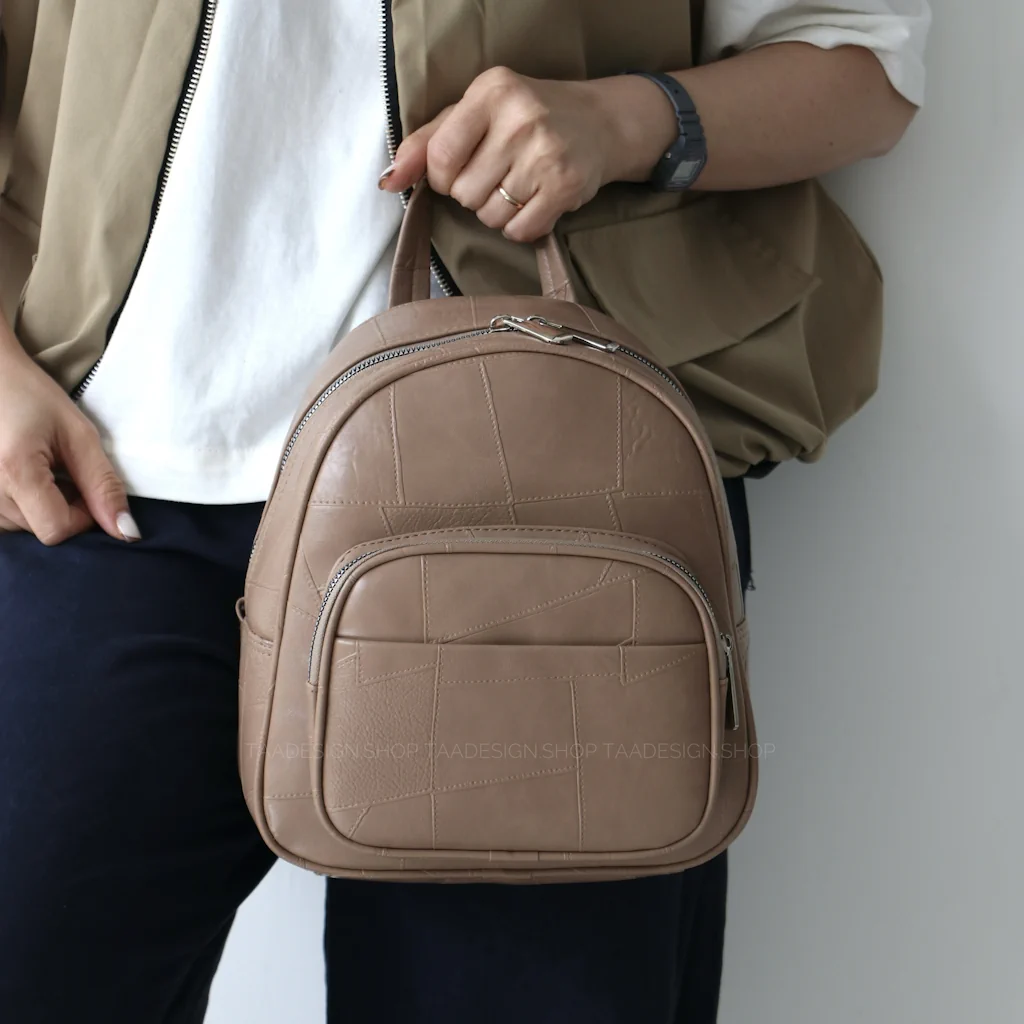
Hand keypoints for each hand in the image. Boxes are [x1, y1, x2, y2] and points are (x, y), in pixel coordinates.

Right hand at [0, 342, 137, 544]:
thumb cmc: (31, 396)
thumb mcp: (78, 434)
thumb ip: (103, 485)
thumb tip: (127, 532)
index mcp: (15, 472)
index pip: (57, 529)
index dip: (83, 516)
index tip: (85, 486)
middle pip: (41, 531)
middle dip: (64, 509)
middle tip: (60, 468)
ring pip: (23, 528)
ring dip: (41, 507)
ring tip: (37, 466)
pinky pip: (4, 519)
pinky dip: (22, 505)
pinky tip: (22, 474)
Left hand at [380, 68, 674, 242]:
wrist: (601, 122)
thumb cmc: (527, 118)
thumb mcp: (475, 112)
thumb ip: (427, 143)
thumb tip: (386, 181)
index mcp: (490, 92)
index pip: (440, 158)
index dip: (443, 179)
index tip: (458, 173)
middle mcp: (520, 119)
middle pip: (465, 194)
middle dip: (474, 194)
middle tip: (498, 176)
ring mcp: (546, 154)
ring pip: (490, 217)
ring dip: (498, 213)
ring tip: (518, 187)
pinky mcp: (565, 187)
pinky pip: (520, 231)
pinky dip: (521, 227)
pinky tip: (533, 203)